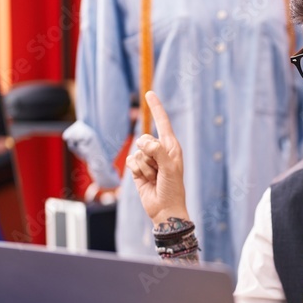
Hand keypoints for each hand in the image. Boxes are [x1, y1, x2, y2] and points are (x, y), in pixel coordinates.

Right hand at [125, 91, 188, 224]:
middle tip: (158, 171)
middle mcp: (159, 150)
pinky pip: (130, 162)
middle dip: (149, 155)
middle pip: (144, 139)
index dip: (156, 108)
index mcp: (171, 146)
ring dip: (145, 168)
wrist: (164, 209)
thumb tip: (143, 142)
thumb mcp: (170, 168)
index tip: (149, 93)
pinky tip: (145, 181)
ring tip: (154, 178)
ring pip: (136, 152)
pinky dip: (137, 172)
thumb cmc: (172, 188)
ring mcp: (147, 159)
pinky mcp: (137, 168)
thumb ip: (158, 152)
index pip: (162, 122)